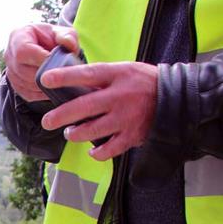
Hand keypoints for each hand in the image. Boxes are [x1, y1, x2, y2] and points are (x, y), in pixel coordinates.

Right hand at [4, 23, 78, 102]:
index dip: (40, 58)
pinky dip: (43, 93)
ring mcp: (10, 73)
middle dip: (45, 73)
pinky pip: (29, 94)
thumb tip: (68, 43)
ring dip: (46, 84)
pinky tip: (54, 87)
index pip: (23, 51)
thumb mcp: (61, 32)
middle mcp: (10, 56)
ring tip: (60, 79)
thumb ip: (67, 35)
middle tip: (62, 73)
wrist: (43, 48)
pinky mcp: (16, 87)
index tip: (57, 61)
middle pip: (24, 70)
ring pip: (27, 84)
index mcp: (18, 37)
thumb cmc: (51, 38)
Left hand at [40, 61, 158, 160]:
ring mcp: (126, 118)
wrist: (177, 97)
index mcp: (117, 75)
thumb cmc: (144, 82)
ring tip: (70, 132)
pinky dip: (96, 153)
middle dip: (60, 116)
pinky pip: (107, 150)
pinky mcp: (132, 136)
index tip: (45, 80)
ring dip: (75, 134)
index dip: (64, 77)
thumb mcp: (123, 71)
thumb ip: (100, 78)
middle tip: (47, 121)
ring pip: (91, 131)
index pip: (86, 74)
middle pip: (83, 107)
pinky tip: (91, 150)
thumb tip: (70, 86)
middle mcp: (120, 96)